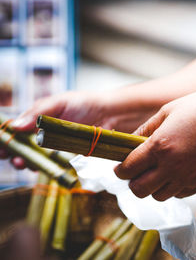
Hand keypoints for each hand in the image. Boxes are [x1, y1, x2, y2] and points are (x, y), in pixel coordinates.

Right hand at [1, 90, 156, 168]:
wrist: (111, 114)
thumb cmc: (85, 104)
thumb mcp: (59, 102)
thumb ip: (37, 113)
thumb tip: (15, 125)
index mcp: (38, 119)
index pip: (15, 130)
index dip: (6, 138)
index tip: (1, 147)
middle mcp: (44, 134)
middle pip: (21, 147)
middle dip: (13, 153)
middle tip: (12, 157)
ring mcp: (55, 147)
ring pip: (34, 158)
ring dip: (26, 162)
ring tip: (24, 163)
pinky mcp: (67, 158)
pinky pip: (52, 165)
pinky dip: (44, 167)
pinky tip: (40, 167)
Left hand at [114, 88, 195, 200]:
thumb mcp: (167, 111)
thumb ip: (145, 129)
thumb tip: (130, 142)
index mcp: (159, 147)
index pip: (128, 170)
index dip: (119, 170)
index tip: (120, 167)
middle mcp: (171, 167)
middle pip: (139, 190)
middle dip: (132, 182)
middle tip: (136, 172)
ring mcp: (187, 177)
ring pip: (158, 196)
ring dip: (153, 187)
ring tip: (157, 173)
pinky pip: (178, 195)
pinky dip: (172, 189)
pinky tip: (176, 173)